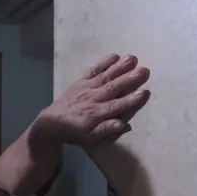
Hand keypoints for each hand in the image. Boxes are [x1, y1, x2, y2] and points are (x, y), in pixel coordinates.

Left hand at [37, 54, 151, 145]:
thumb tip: (124, 125)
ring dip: (120, 67)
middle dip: (130, 79)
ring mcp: (87, 87)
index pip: (118, 106)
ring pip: (106, 76)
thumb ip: (106, 130)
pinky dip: (103, 62)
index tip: (145, 92)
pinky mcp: (81, 81)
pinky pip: (93, 70)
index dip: (132, 99)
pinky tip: (115, 56)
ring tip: (133, 58)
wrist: (51, 122)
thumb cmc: (74, 132)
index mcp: (97, 114)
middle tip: (145, 70)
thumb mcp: (89, 138)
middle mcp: (94, 98)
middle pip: (114, 87)